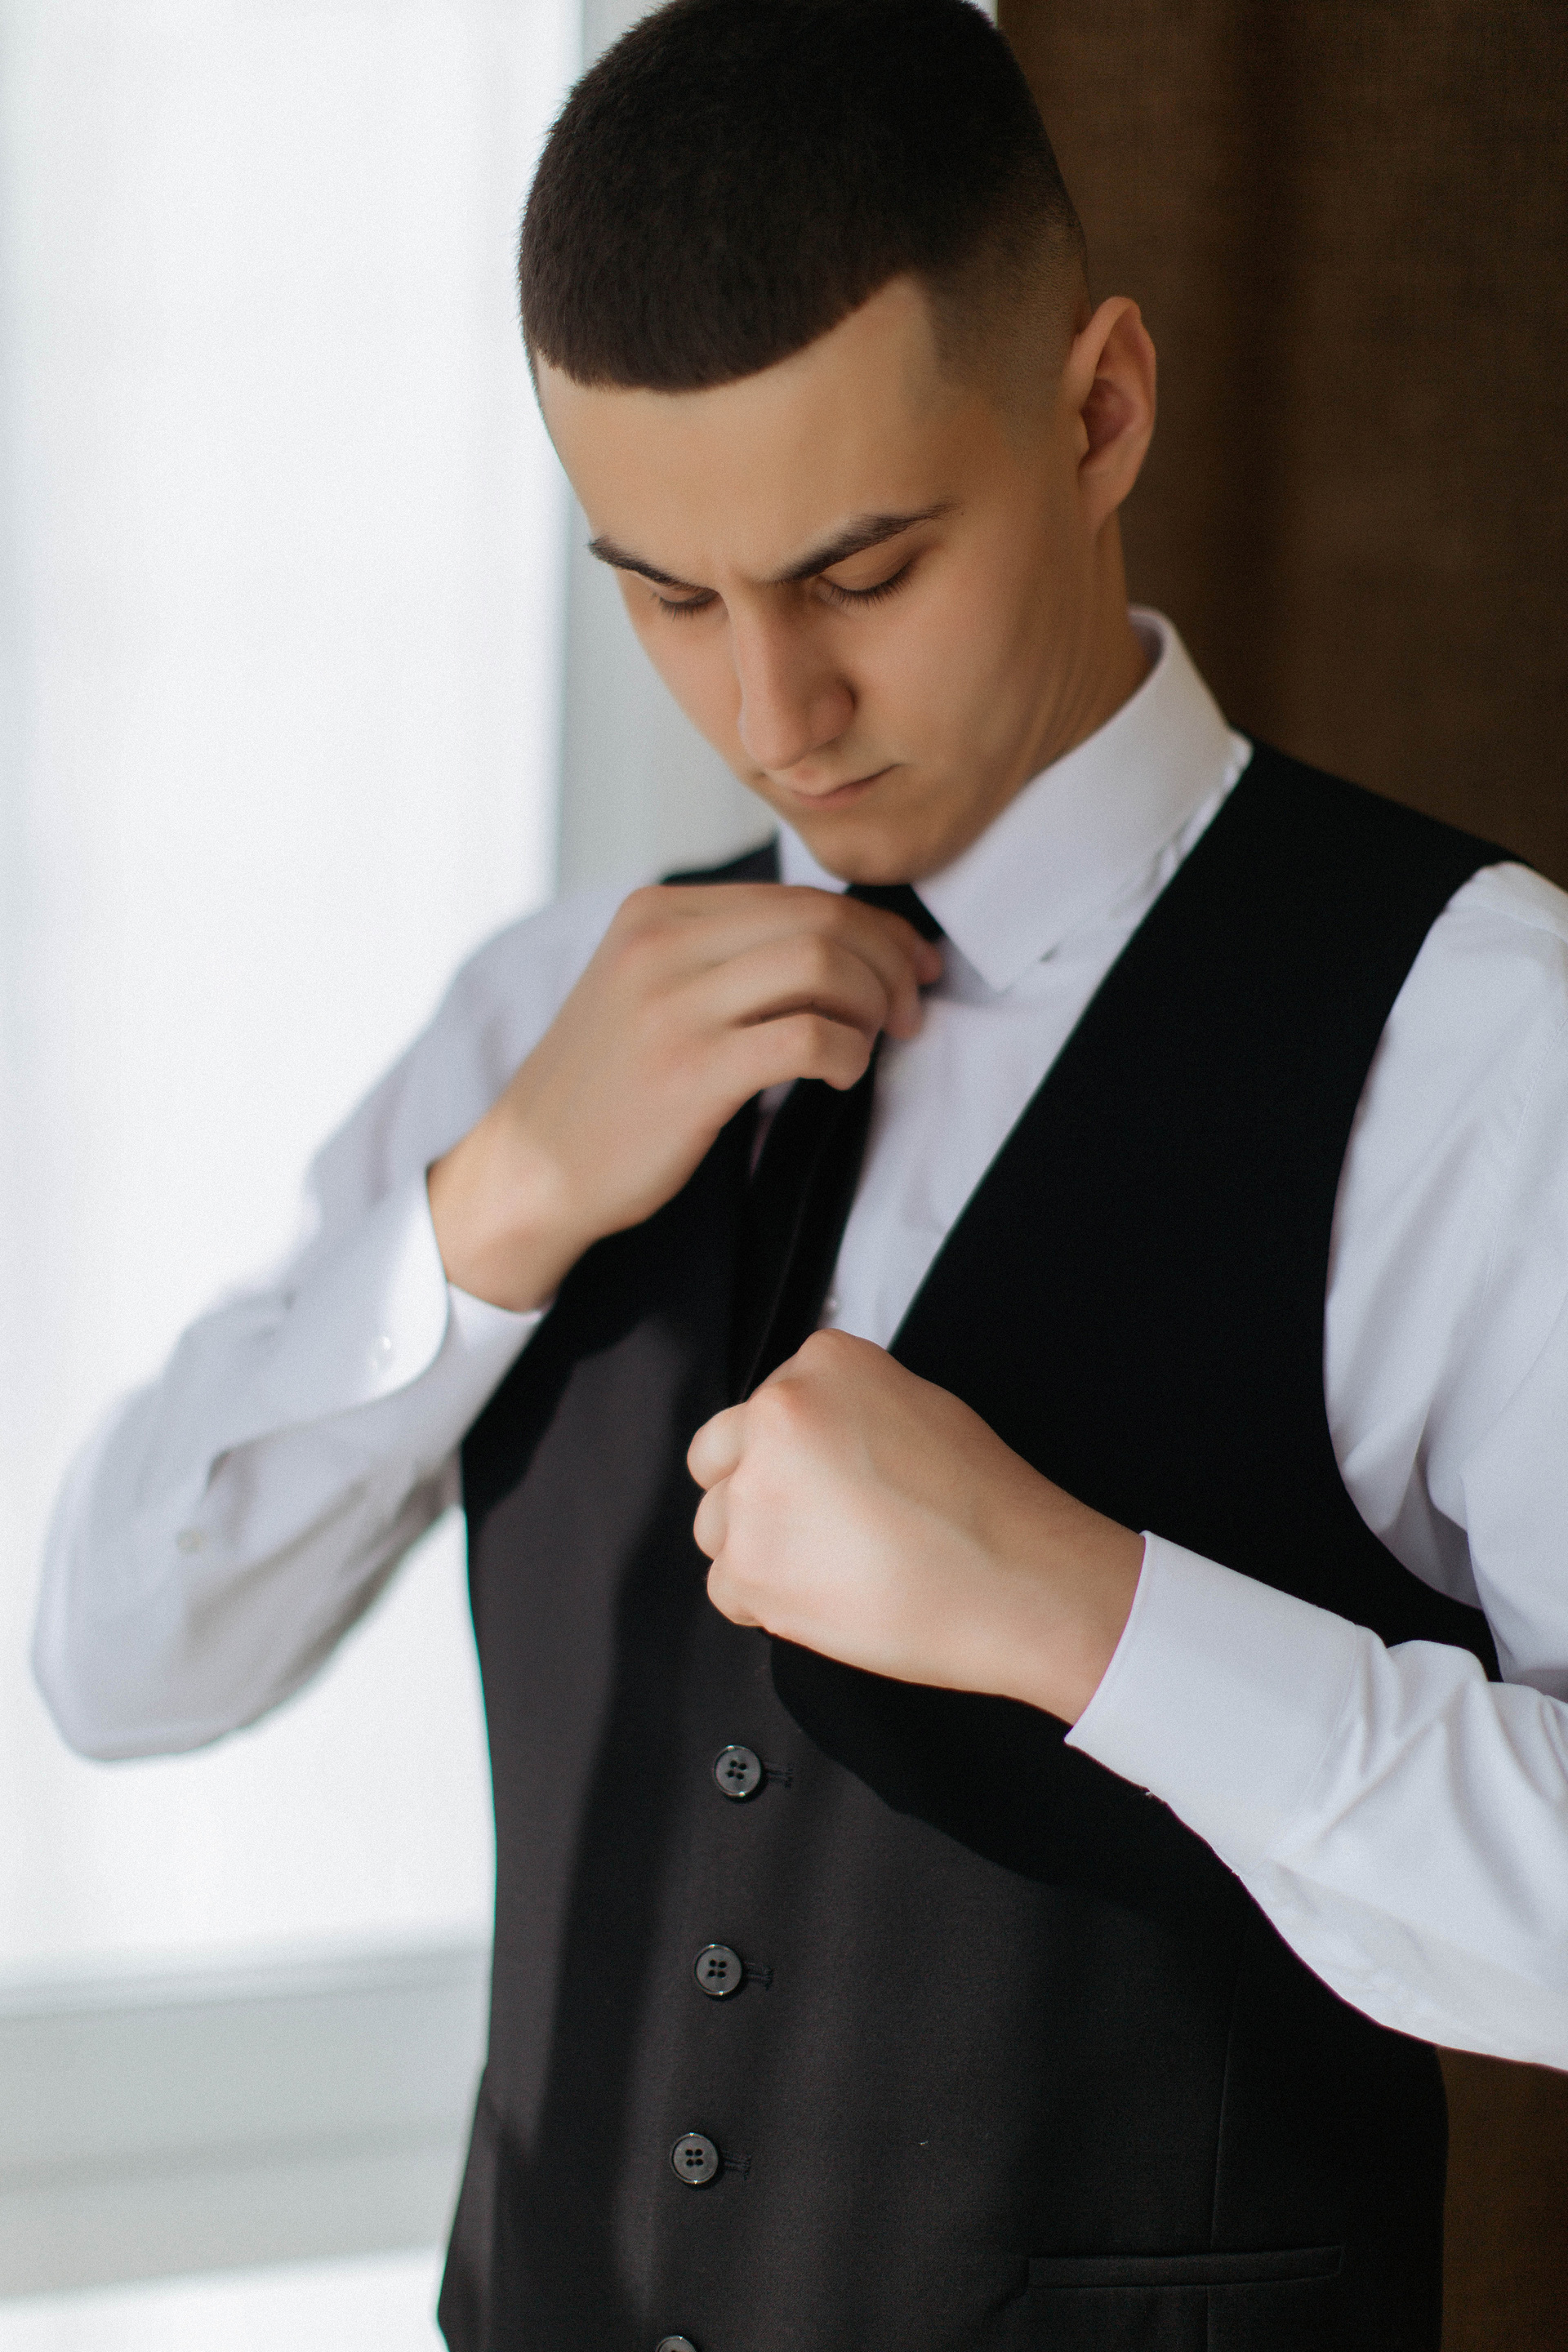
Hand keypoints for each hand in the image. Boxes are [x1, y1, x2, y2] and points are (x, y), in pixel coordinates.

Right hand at [428, 884, 940, 1309]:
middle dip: (889, 963)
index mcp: (656, 911)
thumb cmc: (606, 1089)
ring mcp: (673, 1005)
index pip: (798, 896)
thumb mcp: (645, 988)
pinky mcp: (690, 1070)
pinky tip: (842, 1077)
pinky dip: (848, 1053)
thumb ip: (722, 954)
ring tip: (874, 1045)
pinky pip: (808, 1037)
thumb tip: (840, 943)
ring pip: (822, 965)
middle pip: (821, 921)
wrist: (530, 1169)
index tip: (909, 968)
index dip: (875, 930)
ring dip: (873, 1006)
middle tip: (909, 1012)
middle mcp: (661, 942)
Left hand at [688, 1331, 1143, 1723]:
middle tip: (820, 1526)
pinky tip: (829, 1597)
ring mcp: (755, 1490)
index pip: (763, 1407)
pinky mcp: (749, 1566)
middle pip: (717, 1458)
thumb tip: (805, 1442)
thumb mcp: (918, 1406)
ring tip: (835, 1566)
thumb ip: (844, 1408)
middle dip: (755, 1493)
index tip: (828, 1482)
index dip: (793, 1455)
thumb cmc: (985, 1505)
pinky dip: (766, 1603)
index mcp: (821, 1363)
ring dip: (759, 1550)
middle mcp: (776, 1414)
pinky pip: (726, 1588)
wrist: (1016, 1582)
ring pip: (715, 1526)